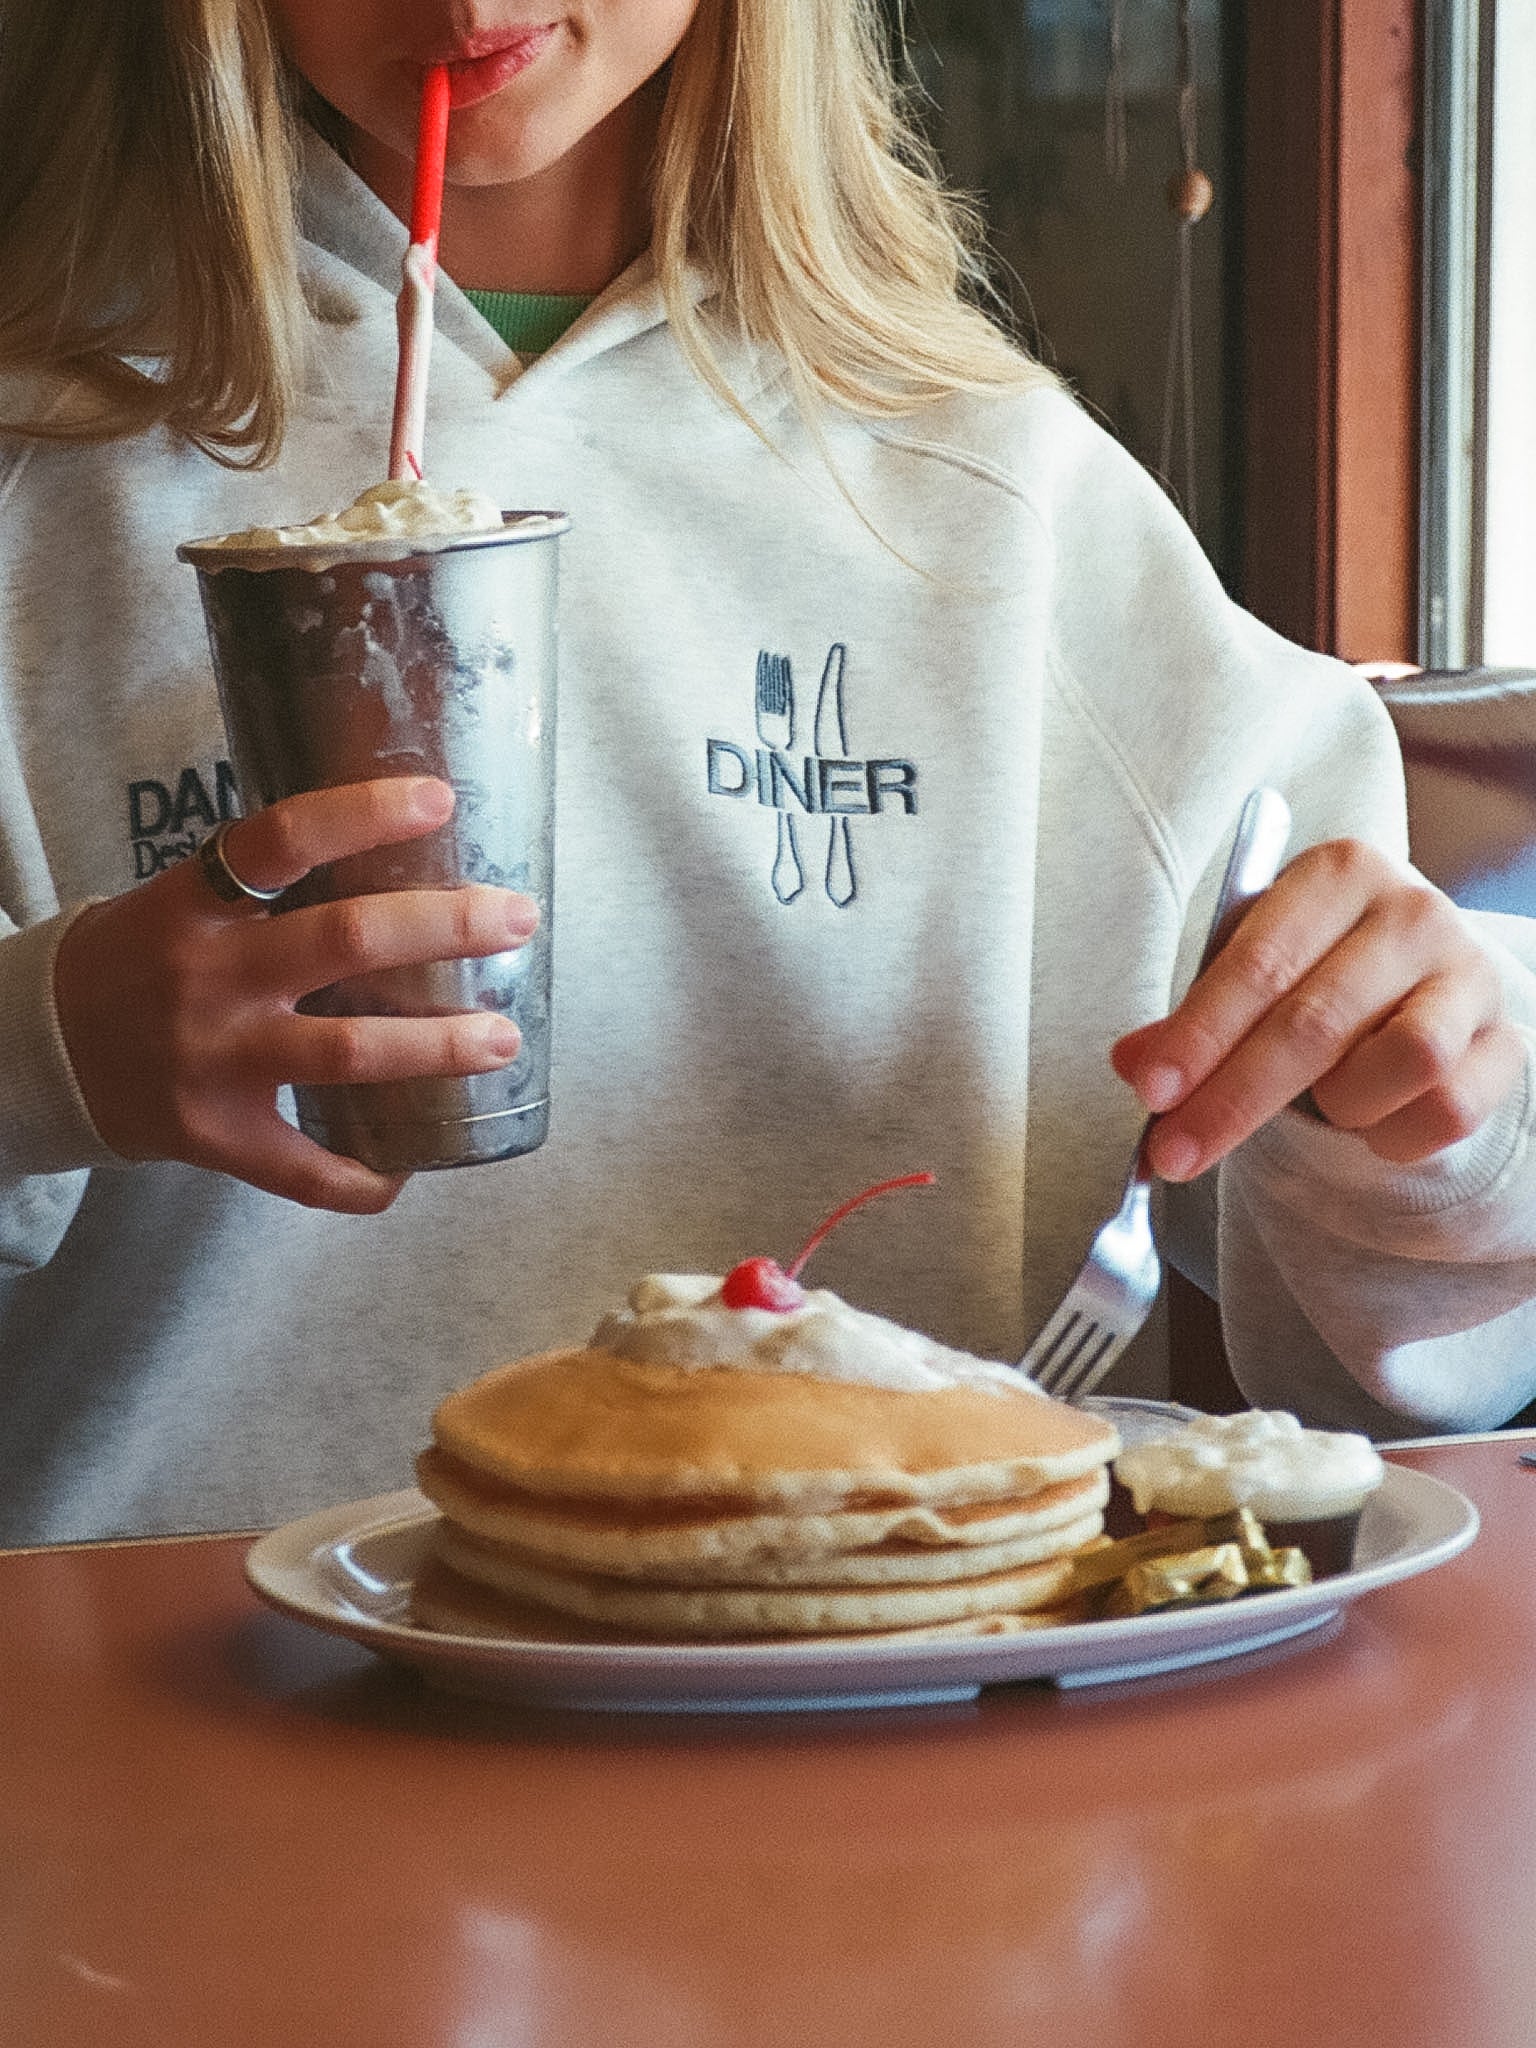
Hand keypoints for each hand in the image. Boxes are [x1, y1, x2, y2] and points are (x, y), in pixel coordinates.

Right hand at [53, 777, 538, 1212]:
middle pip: (345, 941)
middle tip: (517, 919)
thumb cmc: (140, 961)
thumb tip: (401, 848)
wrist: (42, 1051)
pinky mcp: (214, 1135)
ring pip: (348, 1052)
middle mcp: (209, 977)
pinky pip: (304, 1169)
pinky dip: (364, 1177)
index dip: (362, 814)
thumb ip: (272, 885)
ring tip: (502, 1039)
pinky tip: (411, 1167)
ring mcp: (214, 1061)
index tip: (441, 800)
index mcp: (197, 905)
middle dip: (446, 928)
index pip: (281, 841)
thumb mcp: (186, 902)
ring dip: (438, 1046)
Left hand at [1111, 838, 1523, 1180]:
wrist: (1426, 977)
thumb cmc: (1320, 967)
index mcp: (1339, 872)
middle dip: (1234, 1099)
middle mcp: (1414, 911)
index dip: (1199, 1035)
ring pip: (1404, 1060)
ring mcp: (1470, 976)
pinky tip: (1371, 1123)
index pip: (1258, 963)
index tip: (1151, 1091)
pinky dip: (1394, 1135)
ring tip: (1321, 1104)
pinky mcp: (1507, 1042)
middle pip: (1315, 1021)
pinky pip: (1447, 1109)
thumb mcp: (1252, 970)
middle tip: (1176, 1154)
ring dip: (1342, 1104)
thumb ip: (1192, 1020)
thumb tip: (1132, 1064)